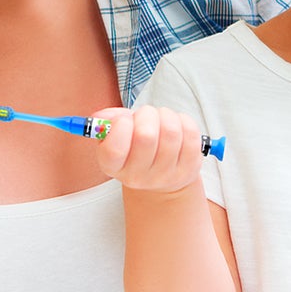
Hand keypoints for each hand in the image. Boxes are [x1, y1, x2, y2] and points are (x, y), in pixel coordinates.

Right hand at [89, 105, 204, 194]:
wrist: (161, 175)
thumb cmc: (136, 148)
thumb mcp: (115, 136)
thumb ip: (106, 122)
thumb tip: (101, 117)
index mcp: (114, 167)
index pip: (114, 150)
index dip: (119, 127)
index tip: (123, 119)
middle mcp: (138, 177)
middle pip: (146, 136)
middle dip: (146, 114)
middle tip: (146, 115)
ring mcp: (166, 175)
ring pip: (170, 131)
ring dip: (166, 115)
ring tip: (162, 119)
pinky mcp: (190, 168)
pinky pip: (190, 133)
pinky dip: (183, 120)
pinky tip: (177, 126)